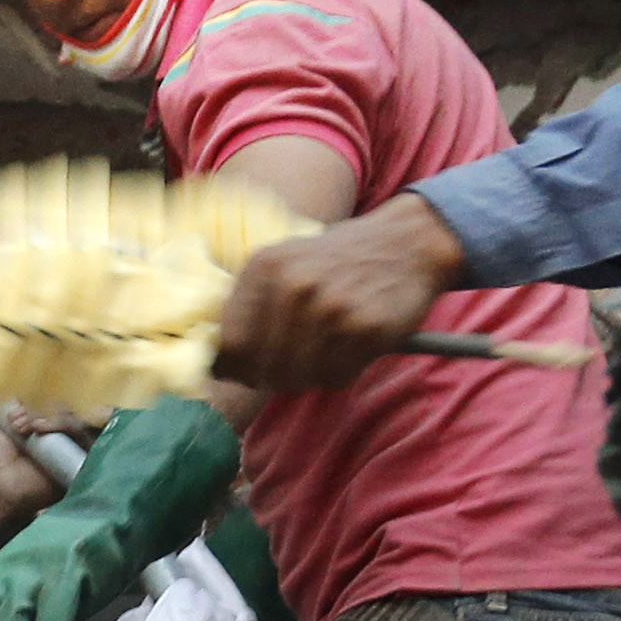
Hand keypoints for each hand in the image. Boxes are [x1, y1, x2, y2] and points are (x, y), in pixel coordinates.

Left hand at [213, 193, 468, 391]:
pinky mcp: (365, 329)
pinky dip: (339, 372)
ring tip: (322, 350)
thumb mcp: (285, 260)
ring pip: (298, 378)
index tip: (241, 370)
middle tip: (288, 367)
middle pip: (262, 368)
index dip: (232, 366)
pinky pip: (335, 377)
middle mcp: (295, 286)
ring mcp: (332, 308)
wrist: (406, 243)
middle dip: (271, 376)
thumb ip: (248, 302)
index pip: (230, 343)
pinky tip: (349, 346)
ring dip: (307, 376)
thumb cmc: (337, 260)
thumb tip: (215, 358)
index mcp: (265, 266)